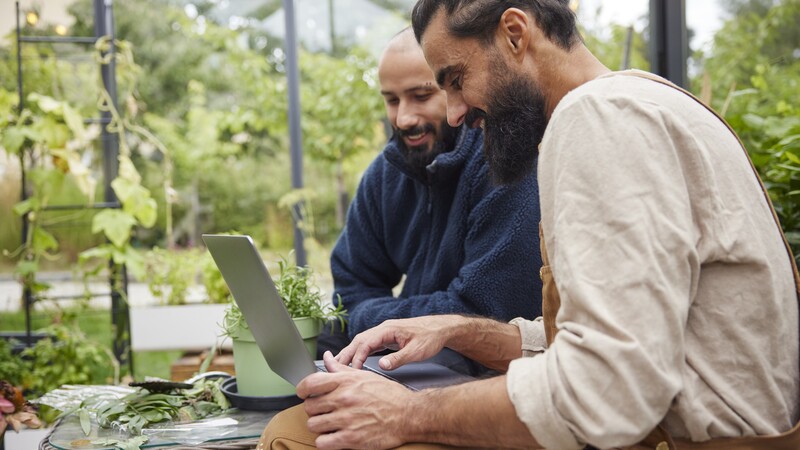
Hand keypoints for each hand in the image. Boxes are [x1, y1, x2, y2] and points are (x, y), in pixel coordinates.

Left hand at [297, 351, 414, 449]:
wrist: (409, 415)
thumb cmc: (389, 395)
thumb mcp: (364, 376)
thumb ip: (341, 369)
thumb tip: (328, 358)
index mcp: (346, 382)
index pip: (309, 383)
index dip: (302, 390)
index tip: (304, 394)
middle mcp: (344, 399)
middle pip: (309, 406)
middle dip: (315, 409)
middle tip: (325, 410)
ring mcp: (346, 419)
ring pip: (313, 424)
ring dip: (320, 426)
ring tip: (330, 424)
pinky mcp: (351, 439)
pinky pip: (322, 442)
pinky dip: (325, 441)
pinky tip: (334, 436)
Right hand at [335, 315, 460, 369]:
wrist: (440, 329)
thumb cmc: (430, 338)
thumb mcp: (416, 351)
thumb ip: (398, 359)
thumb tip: (382, 366)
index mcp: (388, 329)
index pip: (365, 343)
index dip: (356, 357)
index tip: (351, 371)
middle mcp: (383, 329)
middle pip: (358, 340)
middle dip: (346, 354)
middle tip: (333, 368)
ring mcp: (384, 332)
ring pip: (361, 342)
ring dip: (350, 353)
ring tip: (339, 365)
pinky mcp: (387, 337)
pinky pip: (368, 344)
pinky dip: (359, 352)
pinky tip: (355, 361)